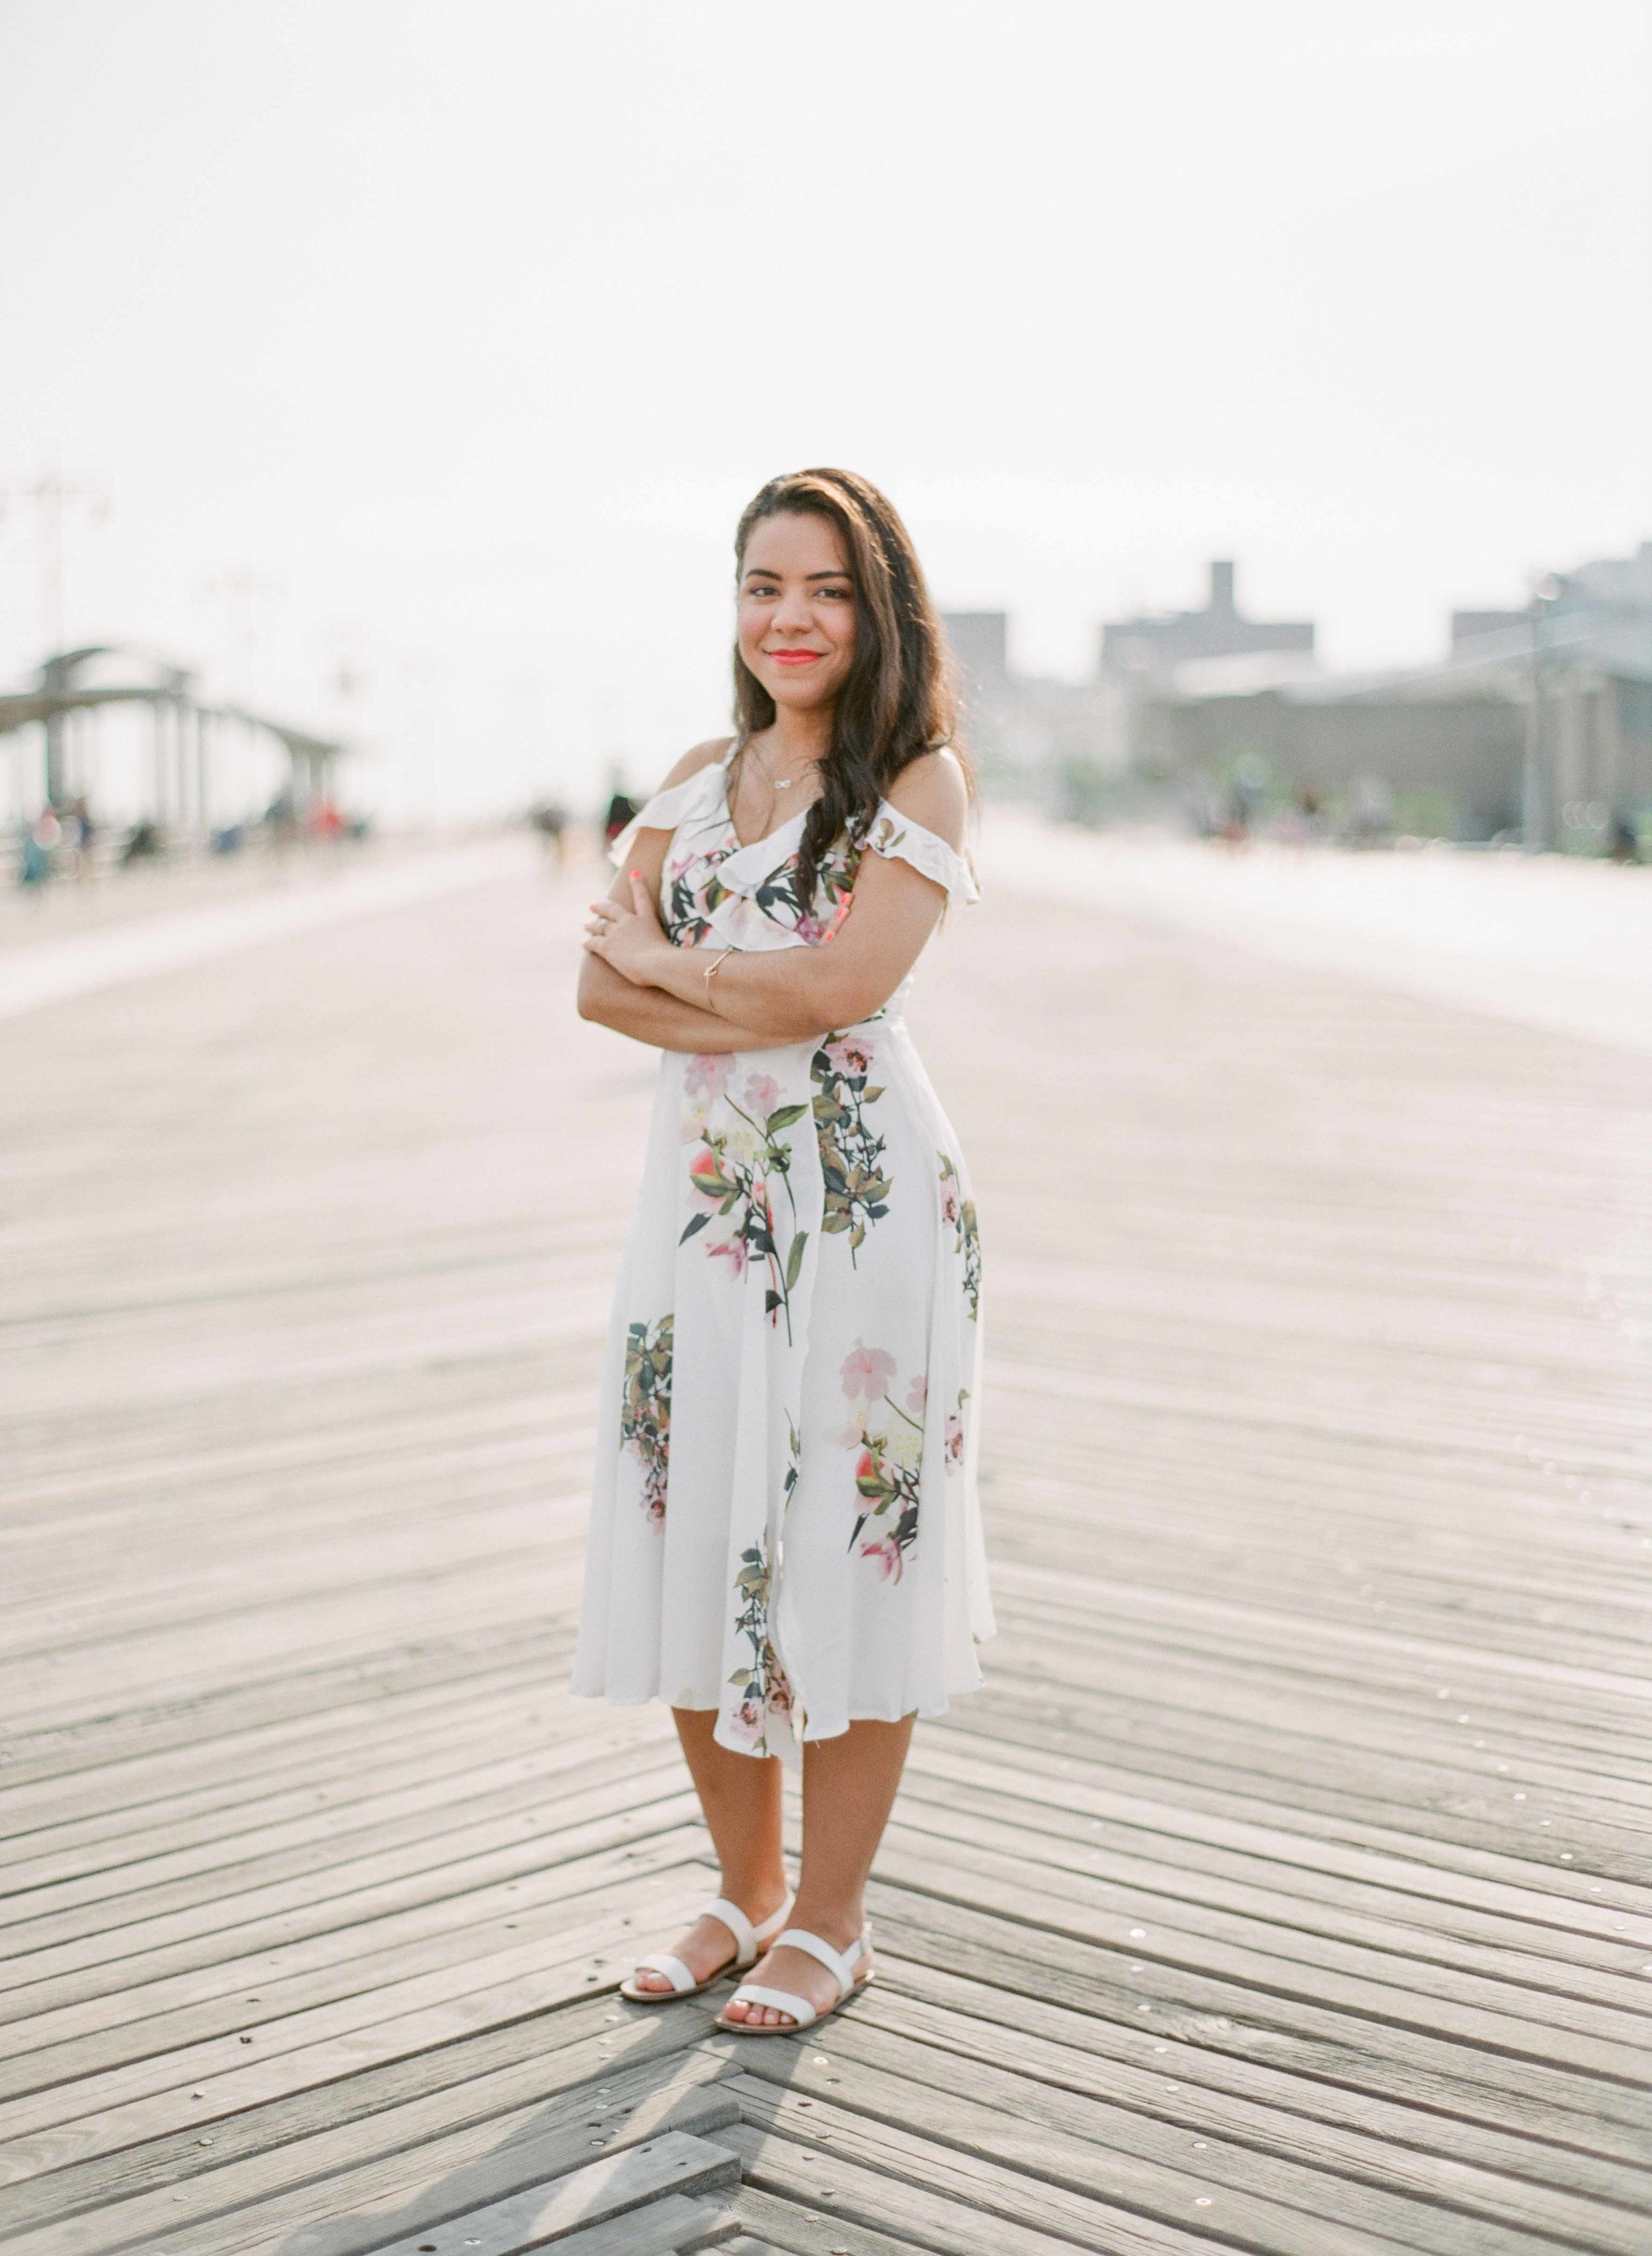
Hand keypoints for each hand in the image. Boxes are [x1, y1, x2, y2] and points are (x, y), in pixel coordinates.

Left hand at [582, 871, 673, 985]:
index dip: (637, 884)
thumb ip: (672, 950)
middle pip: (612, 910)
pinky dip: (589, 943)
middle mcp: (629, 922)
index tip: (634, 873)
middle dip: (602, 907)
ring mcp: (616, 933)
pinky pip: (594, 942)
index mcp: (647, 919)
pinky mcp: (607, 946)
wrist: (656, 962)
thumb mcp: (672, 949)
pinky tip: (584, 944)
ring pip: (600, 926)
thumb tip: (680, 960)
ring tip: (587, 925)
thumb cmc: (669, 959)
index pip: (642, 898)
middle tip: (593, 906)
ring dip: (592, 925)